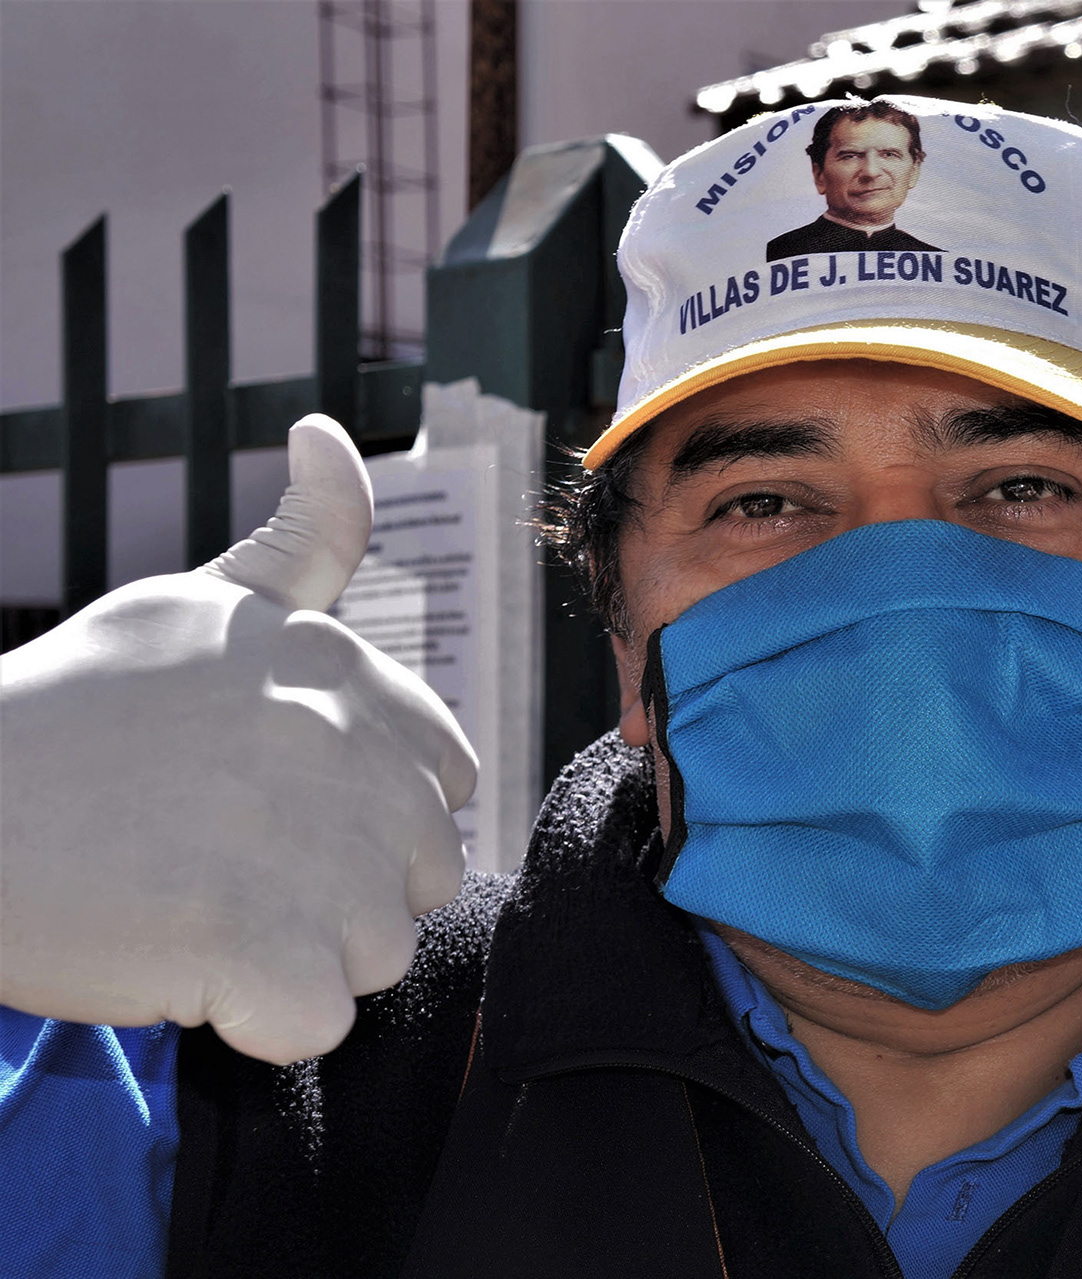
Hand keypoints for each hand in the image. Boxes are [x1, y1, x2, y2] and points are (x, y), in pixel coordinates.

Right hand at [0, 415, 476, 1063]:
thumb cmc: (76, 709)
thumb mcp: (194, 601)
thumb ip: (304, 539)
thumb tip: (329, 433)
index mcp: (348, 675)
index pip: (447, 781)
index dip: (371, 812)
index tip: (273, 801)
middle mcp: (346, 752)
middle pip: (422, 875)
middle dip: (341, 889)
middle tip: (221, 859)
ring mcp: (308, 851)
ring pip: (379, 954)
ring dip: (300, 956)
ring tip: (196, 902)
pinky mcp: (256, 948)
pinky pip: (317, 1021)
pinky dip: (257, 1019)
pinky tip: (184, 962)